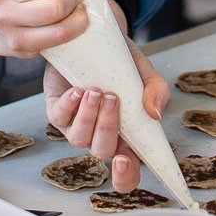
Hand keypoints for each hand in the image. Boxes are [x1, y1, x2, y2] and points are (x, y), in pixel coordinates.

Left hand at [43, 19, 170, 193]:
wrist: (96, 38)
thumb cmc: (123, 63)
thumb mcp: (146, 74)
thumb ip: (158, 92)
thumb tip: (155, 113)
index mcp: (126, 137)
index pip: (127, 173)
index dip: (125, 177)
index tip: (124, 162)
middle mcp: (100, 136)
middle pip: (102, 151)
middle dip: (107, 127)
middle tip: (113, 98)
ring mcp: (76, 125)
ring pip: (78, 138)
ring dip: (89, 115)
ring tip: (96, 90)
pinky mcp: (57, 110)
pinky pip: (58, 118)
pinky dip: (69, 105)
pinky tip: (78, 90)